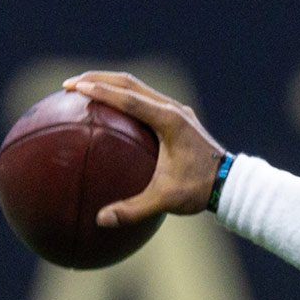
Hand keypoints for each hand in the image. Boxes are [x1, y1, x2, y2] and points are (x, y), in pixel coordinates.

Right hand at [62, 71, 225, 226]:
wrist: (231, 183)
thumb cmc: (199, 189)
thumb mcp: (166, 200)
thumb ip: (133, 210)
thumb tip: (101, 220)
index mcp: (169, 120)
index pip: (129, 98)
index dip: (101, 90)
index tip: (76, 87)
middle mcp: (172, 109)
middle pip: (130, 83)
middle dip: (99, 78)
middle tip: (69, 84)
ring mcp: (176, 111)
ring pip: (138, 88)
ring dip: (110, 84)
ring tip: (82, 89)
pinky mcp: (177, 118)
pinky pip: (145, 100)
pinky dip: (123, 99)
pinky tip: (107, 113)